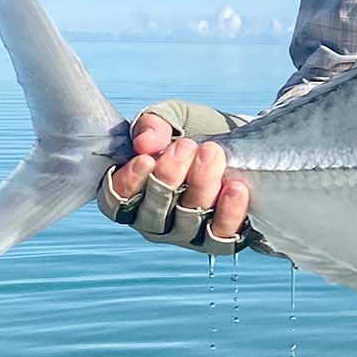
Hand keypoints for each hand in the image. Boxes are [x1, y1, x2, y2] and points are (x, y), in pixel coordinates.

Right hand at [104, 111, 252, 245]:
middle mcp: (155, 220)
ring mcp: (186, 232)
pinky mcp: (219, 237)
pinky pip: (220, 233)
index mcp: (133, 194)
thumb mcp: (172, 119)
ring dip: (200, 185)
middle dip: (168, 177)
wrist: (240, 145)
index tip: (146, 158)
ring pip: (186, 221)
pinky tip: (236, 187)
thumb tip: (146, 141)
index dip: (128, 182)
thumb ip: (153, 124)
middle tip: (186, 146)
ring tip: (212, 154)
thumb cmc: (195, 134)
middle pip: (152, 213)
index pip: (116, 200)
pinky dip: (228, 212)